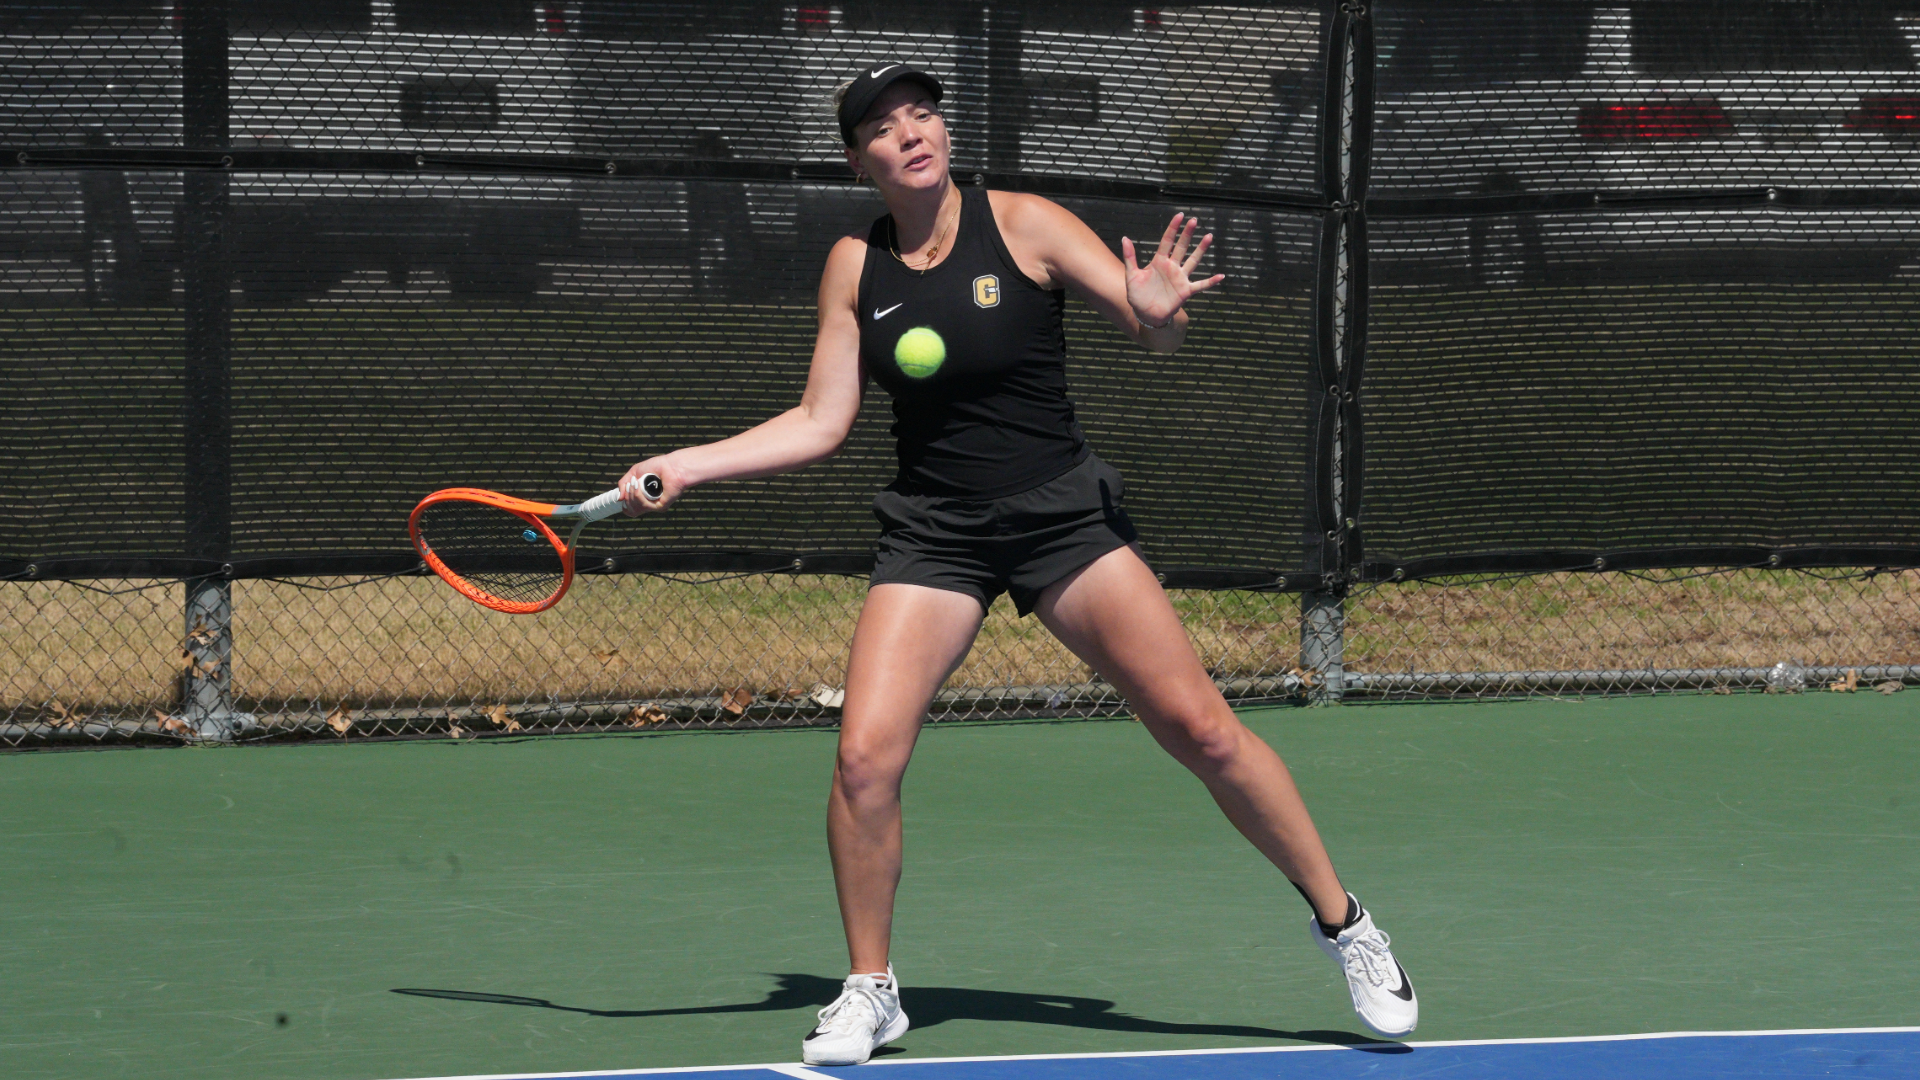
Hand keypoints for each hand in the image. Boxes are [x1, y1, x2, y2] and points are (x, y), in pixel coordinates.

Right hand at [618, 456, 681, 515]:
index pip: (630, 509)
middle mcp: (649, 504)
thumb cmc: (656, 466)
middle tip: (631, 484)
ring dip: (631, 495)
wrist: (671, 465)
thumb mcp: (634, 473)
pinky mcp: (661, 506)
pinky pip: (644, 506)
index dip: (624, 503)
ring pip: (635, 510)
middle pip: (631, 510)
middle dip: (627, 497)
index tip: (623, 493)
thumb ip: (623, 484)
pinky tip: (639, 486)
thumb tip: (619, 499)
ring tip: (635, 483)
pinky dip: (638, 495)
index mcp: (643, 498)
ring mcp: (655, 506)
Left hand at [1120, 212, 1225, 329]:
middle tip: (1194, 220)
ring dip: (1201, 250)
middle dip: (1187, 234)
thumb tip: (1125, 237)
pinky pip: (1201, 285)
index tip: (1180, 215)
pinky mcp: (1185, 291)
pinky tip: (1221, 276)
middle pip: (1181, 247)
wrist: (1145, 314)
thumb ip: (1130, 257)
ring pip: (1193, 261)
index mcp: (1159, 262)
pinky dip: (1211, 282)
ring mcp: (1180, 278)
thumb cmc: (1138, 295)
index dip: (1173, 228)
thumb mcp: (1131, 275)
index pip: (1167, 241)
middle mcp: (1172, 267)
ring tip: (1209, 236)